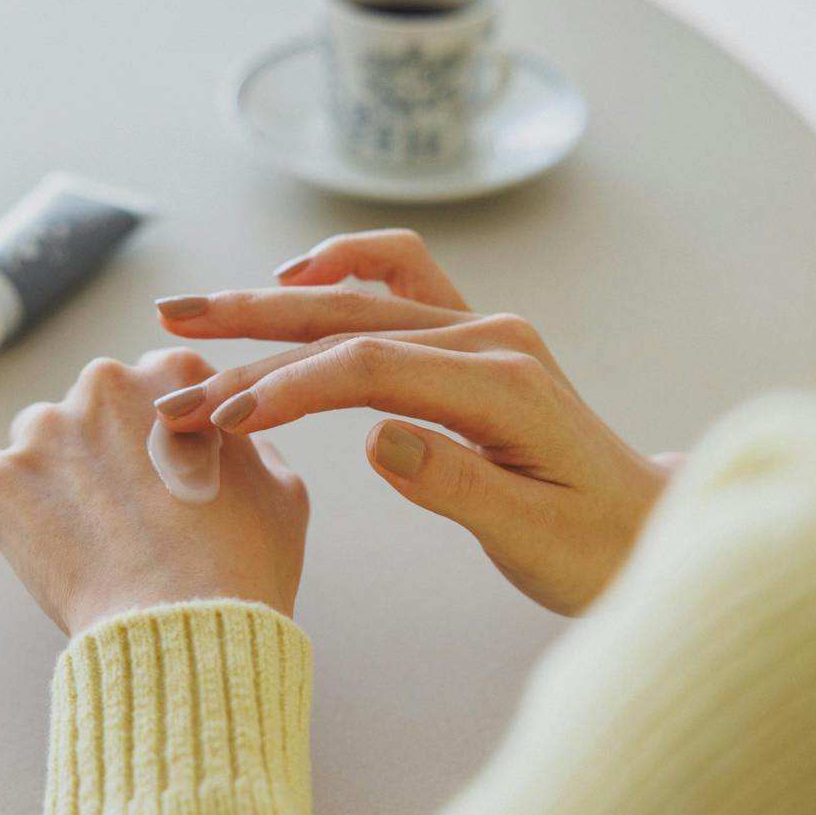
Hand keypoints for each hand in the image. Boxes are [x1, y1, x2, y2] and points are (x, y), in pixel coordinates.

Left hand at [0, 349, 308, 635]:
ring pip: (39, 436)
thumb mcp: (283, 490)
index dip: (162, 428)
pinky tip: (36, 531)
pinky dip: (4, 497)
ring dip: (56, 471)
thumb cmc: (243, 565)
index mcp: (175, 373)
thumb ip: (250, 442)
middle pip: (94, 403)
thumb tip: (229, 438)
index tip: (164, 468)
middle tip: (129, 508)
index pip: (157, 381)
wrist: (188, 632)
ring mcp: (46, 429)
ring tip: (87, 532)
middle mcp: (106, 383)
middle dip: (106, 444)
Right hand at [154, 230, 675, 615]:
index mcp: (501, 384)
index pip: (370, 367)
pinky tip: (293, 282)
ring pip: (359, 293)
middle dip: (252, 330)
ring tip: (202, 311)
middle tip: (173, 338)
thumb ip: (455, 483)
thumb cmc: (593, 545)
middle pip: (349, 316)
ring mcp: (479, 327)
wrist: (642, 523)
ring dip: (275, 298)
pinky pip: (398, 276)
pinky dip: (341, 269)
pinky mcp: (469, 336)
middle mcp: (488, 336)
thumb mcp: (533, 538)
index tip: (221, 415)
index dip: (288, 386)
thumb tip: (376, 437)